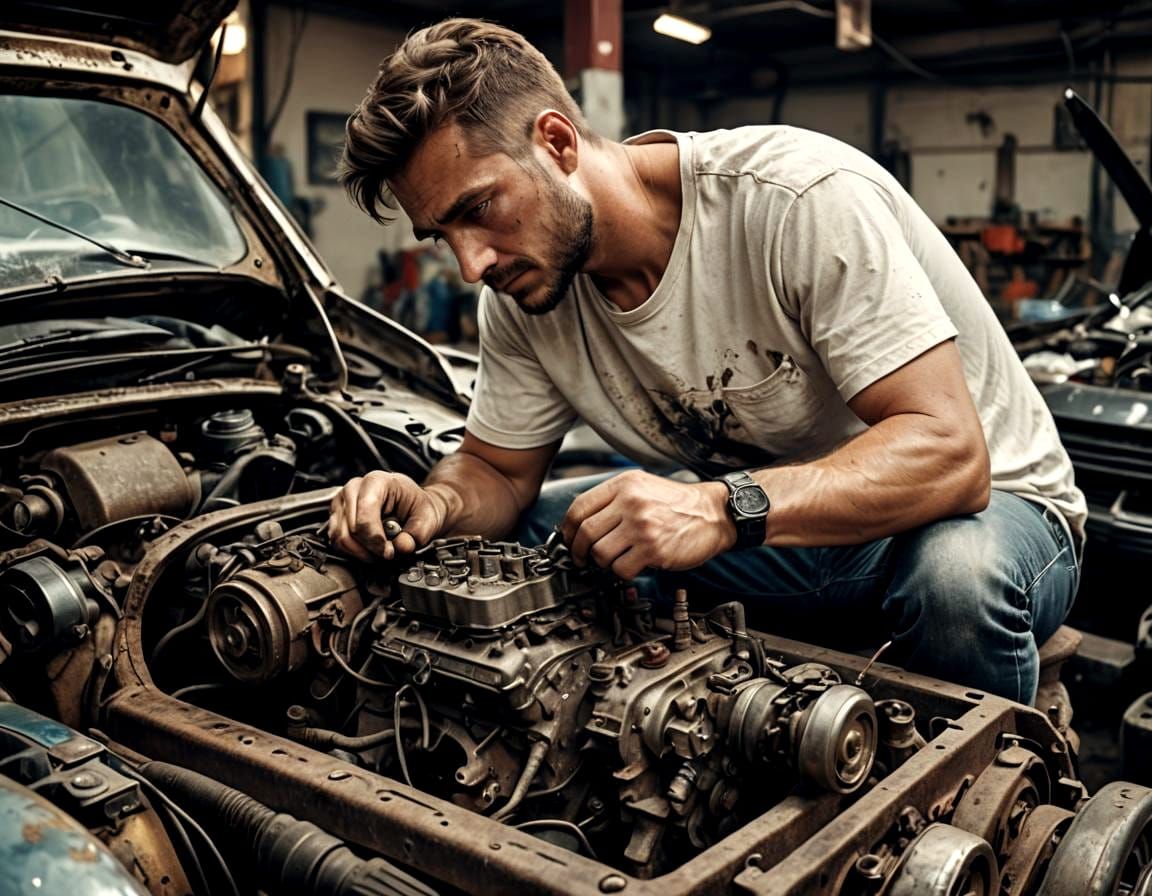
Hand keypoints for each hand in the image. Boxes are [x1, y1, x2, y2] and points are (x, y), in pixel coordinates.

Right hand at [327, 471, 444, 560]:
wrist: (410, 504)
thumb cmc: (415, 506)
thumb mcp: (427, 517)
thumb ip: (417, 533)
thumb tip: (401, 546)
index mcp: (377, 481)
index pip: (365, 515)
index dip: (375, 539)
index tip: (388, 551)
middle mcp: (354, 487)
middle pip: (351, 528)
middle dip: (370, 548)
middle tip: (387, 554)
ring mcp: (342, 501)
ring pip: (340, 536)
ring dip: (360, 552)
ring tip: (379, 553)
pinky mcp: (336, 515)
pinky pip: (336, 540)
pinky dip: (352, 551)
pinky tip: (369, 550)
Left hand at [560, 470, 735, 579]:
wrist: (713, 514)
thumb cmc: (677, 503)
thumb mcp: (643, 487)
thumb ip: (613, 499)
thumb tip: (580, 522)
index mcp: (624, 485)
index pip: (580, 507)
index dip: (568, 528)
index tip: (568, 539)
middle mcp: (631, 502)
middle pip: (585, 532)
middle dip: (578, 551)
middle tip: (581, 559)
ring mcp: (642, 526)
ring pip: (600, 553)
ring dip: (602, 562)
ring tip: (612, 560)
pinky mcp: (653, 549)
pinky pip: (621, 569)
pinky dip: (621, 572)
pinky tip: (631, 565)